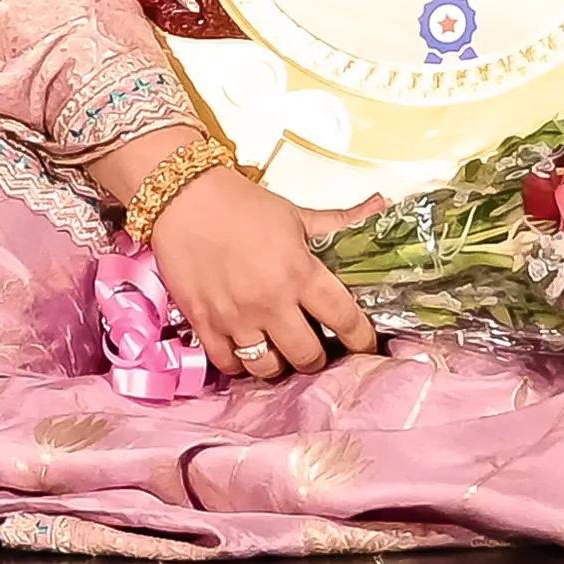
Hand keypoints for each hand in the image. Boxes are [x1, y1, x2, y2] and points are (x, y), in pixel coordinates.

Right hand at [133, 141, 374, 383]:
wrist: (182, 195)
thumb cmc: (241, 203)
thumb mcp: (295, 213)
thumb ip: (339, 222)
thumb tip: (380, 205)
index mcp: (300, 272)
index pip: (345, 319)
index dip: (362, 339)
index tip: (365, 345)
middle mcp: (271, 301)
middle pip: (308, 357)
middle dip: (317, 357)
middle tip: (314, 346)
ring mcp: (235, 317)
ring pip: (268, 368)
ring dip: (279, 364)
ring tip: (278, 350)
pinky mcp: (204, 323)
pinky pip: (229, 364)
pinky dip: (240, 362)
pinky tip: (245, 348)